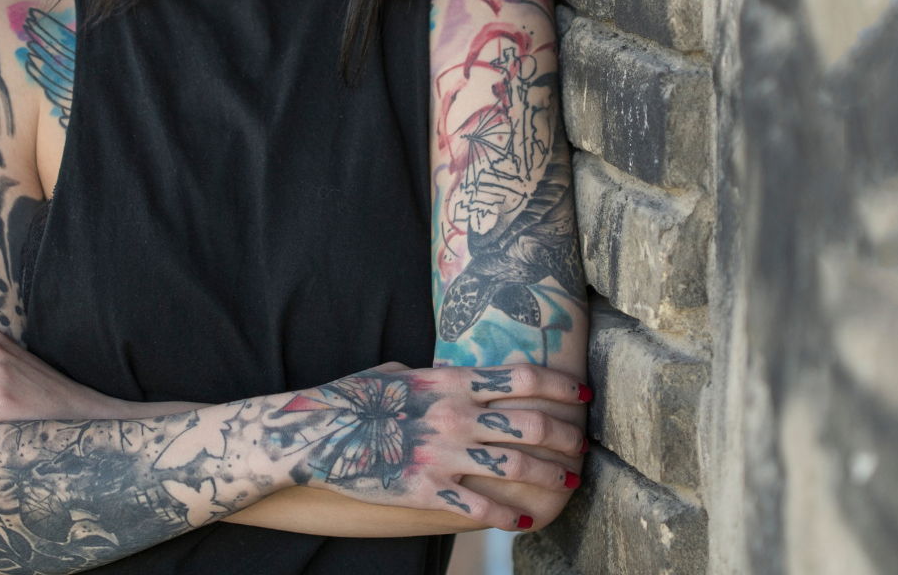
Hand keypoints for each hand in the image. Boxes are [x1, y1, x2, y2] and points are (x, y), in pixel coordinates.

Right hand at [274, 363, 589, 530]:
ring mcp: (444, 456)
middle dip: (567, 436)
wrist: (315, 435)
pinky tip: (524, 521)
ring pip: (516, 467)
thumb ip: (434, 379)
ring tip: (567, 481)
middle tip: (582, 444)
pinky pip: (481, 509)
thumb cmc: (353, 399)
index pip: (523, 378)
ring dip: (549, 476)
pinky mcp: (428, 491)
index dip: (560, 385)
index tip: (582, 393)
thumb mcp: (398, 374)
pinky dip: (509, 517)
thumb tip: (451, 378)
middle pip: (531, 424)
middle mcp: (455, 417)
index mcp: (451, 382)